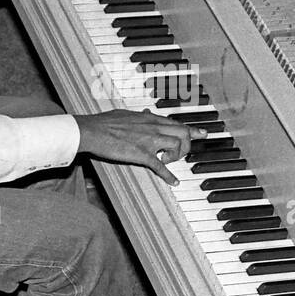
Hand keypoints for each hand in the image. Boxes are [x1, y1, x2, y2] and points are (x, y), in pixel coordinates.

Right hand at [73, 110, 207, 185]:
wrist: (92, 130)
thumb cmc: (104, 122)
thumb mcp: (124, 114)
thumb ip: (137, 116)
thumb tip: (144, 113)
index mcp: (149, 118)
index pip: (176, 122)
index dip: (192, 129)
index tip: (202, 133)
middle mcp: (153, 127)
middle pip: (183, 132)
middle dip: (188, 143)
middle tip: (186, 152)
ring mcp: (149, 140)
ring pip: (177, 145)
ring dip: (176, 156)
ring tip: (167, 161)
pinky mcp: (141, 153)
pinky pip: (160, 165)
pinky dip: (169, 175)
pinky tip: (174, 182)